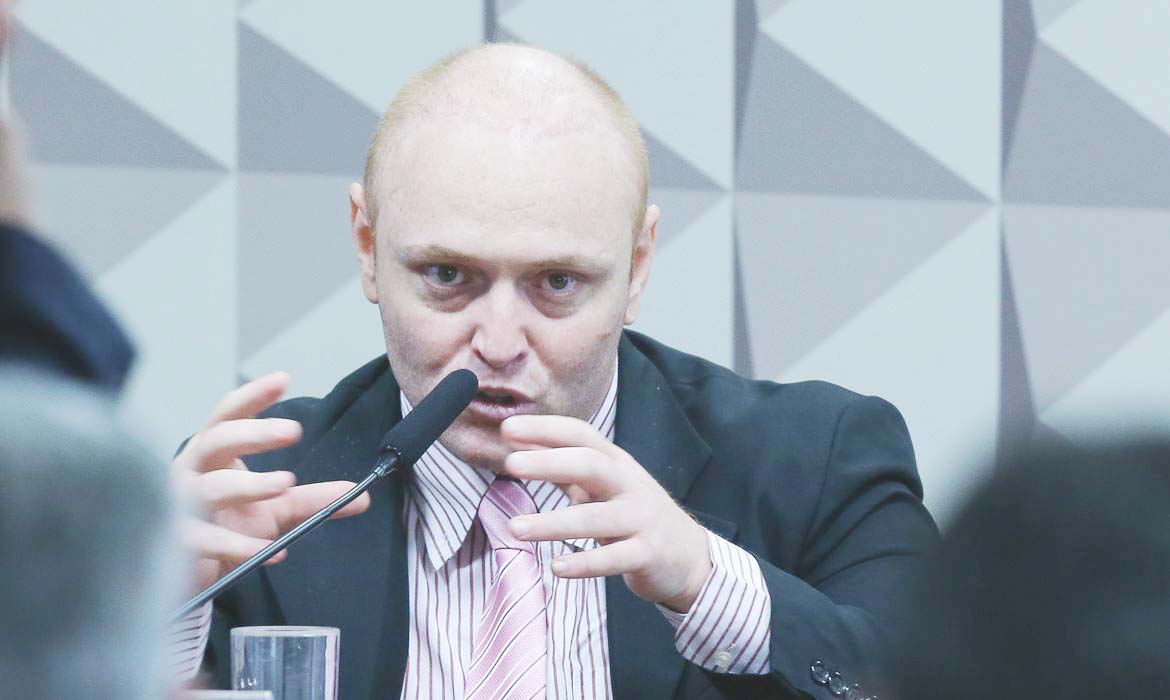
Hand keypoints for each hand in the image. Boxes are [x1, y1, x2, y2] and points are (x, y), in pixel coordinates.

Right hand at [171, 372, 369, 590]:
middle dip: (253, 433)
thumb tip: (362, 497)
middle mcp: (191, 472)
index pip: (227, 415)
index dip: (252, 396)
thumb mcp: (276, 509)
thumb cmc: (228, 526)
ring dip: (249, 484)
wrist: (192, 572)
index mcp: (212, 453)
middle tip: (293, 430)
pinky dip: (238, 545)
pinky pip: (206, 541)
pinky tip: (270, 550)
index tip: (283, 379)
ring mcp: (180, 507)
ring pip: (211, 488)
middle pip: (216, 440)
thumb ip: (314, 499)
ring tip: (286, 483)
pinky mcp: (179, 545)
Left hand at [500, 414, 711, 612]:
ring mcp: (640, 519)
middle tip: (511, 464)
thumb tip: (517, 445)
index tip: (507, 429)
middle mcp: (629, 484)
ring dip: (553, 523)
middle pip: (590, 464)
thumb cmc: (633, 513)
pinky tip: (557, 568)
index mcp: (615, 462)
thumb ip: (562, 467)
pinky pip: (613, 558)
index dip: (546, 429)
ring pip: (596, 518)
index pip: (580, 435)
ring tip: (515, 528)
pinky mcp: (647, 554)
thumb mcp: (601, 485)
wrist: (688, 555)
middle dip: (550, 462)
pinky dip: (585, 563)